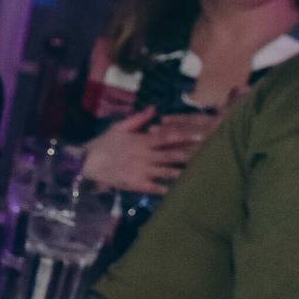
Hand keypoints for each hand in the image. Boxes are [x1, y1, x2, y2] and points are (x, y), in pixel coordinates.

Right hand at [80, 107, 216, 193]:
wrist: (85, 163)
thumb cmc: (103, 143)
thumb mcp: (119, 127)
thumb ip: (139, 119)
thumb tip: (156, 108)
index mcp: (142, 141)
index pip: (169, 136)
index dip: (188, 134)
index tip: (205, 132)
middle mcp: (145, 156)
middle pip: (173, 154)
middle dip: (192, 153)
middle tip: (212, 152)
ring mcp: (141, 171)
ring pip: (167, 171)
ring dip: (185, 171)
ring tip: (203, 171)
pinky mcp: (136, 184)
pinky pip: (155, 187)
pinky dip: (168, 188)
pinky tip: (182, 190)